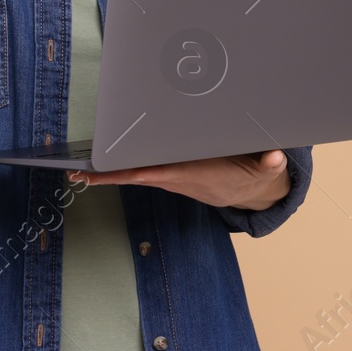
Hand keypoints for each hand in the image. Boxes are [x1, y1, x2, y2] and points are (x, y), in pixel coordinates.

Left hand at [69, 149, 290, 210]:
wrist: (246, 192)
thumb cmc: (249, 174)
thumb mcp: (263, 169)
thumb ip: (269, 163)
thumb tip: (276, 158)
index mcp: (193, 174)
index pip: (158, 172)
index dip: (133, 173)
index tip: (110, 174)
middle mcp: (176, 177)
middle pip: (136, 176)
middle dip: (108, 175)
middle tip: (75, 172)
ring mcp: (170, 177)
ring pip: (135, 174)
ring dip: (108, 173)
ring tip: (79, 170)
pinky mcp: (169, 173)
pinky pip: (140, 171)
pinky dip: (119, 170)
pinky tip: (100, 166)